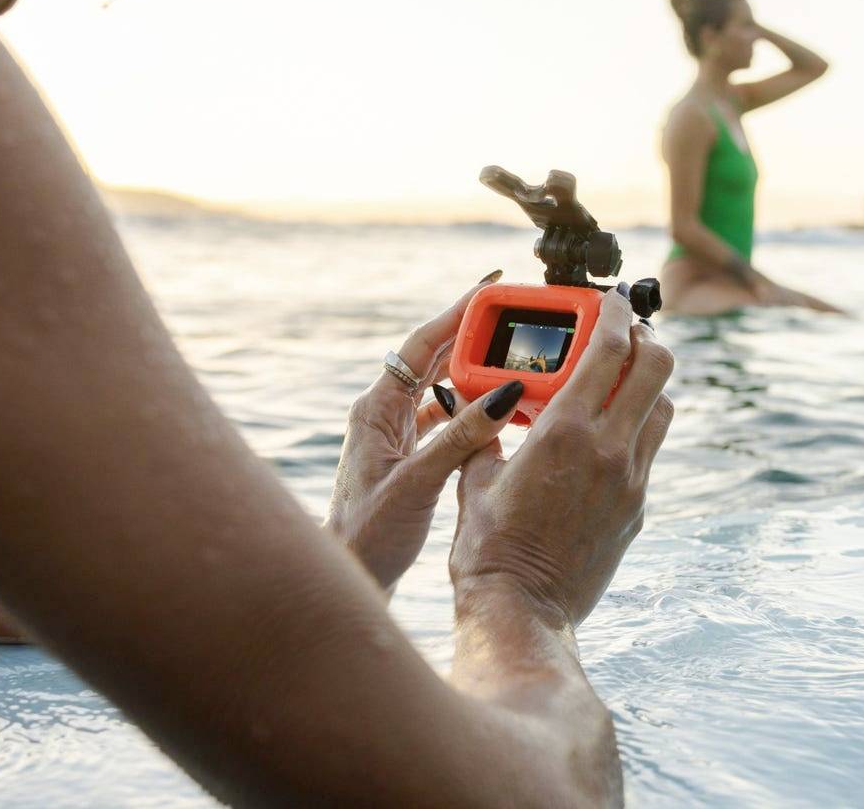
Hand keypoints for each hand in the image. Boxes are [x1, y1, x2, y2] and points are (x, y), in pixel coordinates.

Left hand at [326, 272, 513, 592]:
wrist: (350, 576)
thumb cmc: (370, 534)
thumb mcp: (417, 482)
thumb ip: (460, 437)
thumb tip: (504, 393)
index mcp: (376, 408)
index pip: (421, 344)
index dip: (457, 312)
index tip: (491, 287)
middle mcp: (383, 413)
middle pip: (432, 358)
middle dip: (471, 333)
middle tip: (513, 312)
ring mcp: (394, 433)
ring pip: (440, 387)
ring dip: (473, 370)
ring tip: (513, 352)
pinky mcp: (406, 455)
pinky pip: (444, 417)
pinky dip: (470, 408)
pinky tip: (497, 407)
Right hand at [450, 286, 675, 627]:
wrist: (522, 611)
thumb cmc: (488, 546)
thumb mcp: (477, 477)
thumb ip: (486, 431)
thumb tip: (482, 402)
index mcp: (567, 431)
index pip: (609, 348)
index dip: (614, 313)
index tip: (609, 298)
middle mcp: (610, 450)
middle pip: (657, 368)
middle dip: (646, 340)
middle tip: (624, 334)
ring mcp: (631, 481)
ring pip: (662, 409)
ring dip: (646, 386)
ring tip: (619, 382)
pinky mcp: (637, 509)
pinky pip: (648, 452)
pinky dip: (635, 430)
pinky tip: (605, 437)